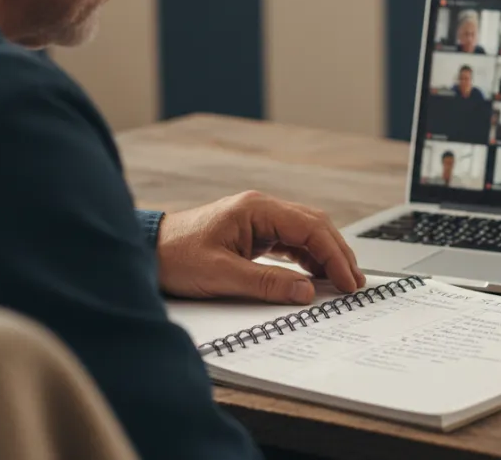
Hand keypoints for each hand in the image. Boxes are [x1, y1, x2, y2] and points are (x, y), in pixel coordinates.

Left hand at [155, 192, 365, 304]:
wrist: (146, 251)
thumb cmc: (176, 256)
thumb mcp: (222, 275)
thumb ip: (267, 283)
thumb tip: (306, 291)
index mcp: (256, 209)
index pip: (310, 228)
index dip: (334, 255)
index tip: (348, 280)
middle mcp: (261, 209)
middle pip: (314, 226)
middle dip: (337, 254)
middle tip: (355, 283)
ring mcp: (258, 220)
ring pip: (305, 234)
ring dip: (325, 256)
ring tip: (342, 282)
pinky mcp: (253, 233)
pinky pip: (290, 243)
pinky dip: (307, 259)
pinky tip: (315, 276)